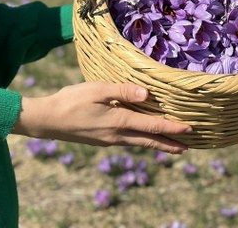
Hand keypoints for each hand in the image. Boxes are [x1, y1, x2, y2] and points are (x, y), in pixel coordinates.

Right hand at [13, 82, 190, 153]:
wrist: (48, 120)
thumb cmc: (71, 101)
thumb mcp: (97, 89)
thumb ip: (122, 91)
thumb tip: (147, 94)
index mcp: (119, 122)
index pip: (152, 126)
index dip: (172, 128)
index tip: (189, 130)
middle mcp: (117, 135)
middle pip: (148, 141)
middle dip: (169, 144)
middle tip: (187, 148)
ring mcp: (108, 140)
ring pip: (138, 142)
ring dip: (156, 143)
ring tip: (169, 144)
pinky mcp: (100, 140)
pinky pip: (127, 141)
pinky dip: (140, 140)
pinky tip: (139, 135)